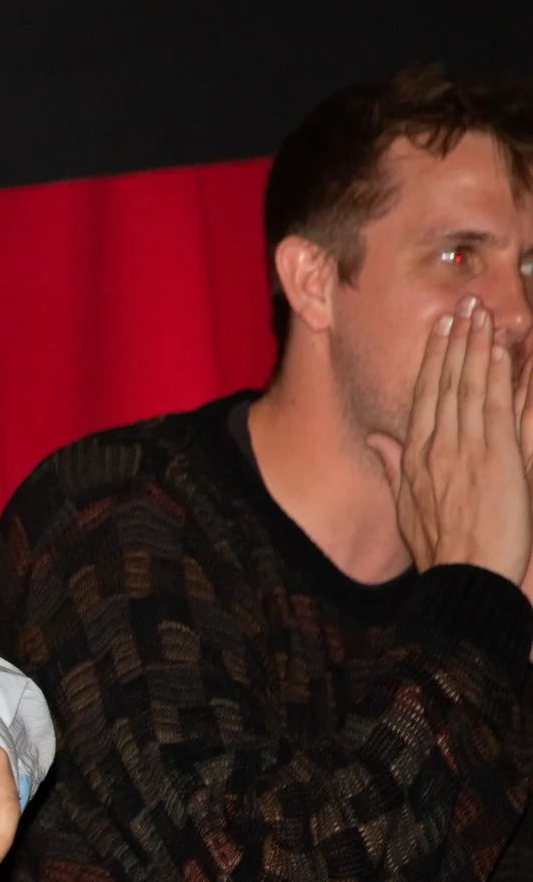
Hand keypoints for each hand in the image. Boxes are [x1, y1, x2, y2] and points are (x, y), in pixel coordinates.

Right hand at [366, 298, 532, 584]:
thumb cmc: (439, 547)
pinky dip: (503, 377)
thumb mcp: (405, 505)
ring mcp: (468, 449)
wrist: (464, 575)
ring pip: (472, 387)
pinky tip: (506, 351)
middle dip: (456, 341)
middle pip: (446, 382)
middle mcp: (438, 445)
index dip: (433, 358)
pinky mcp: (499, 457)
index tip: (439, 328)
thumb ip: (393, 465)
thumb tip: (375, 437)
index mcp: (415, 455)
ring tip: (485, 316)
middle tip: (464, 305)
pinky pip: (500, 407)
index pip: (425, 394)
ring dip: (479, 348)